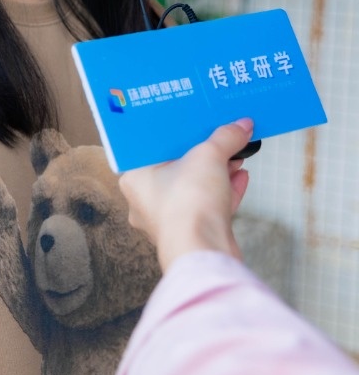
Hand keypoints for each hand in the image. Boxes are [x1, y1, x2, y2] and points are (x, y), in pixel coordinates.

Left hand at [118, 119, 253, 271]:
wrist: (205, 251)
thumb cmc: (189, 204)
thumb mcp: (208, 156)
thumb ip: (224, 137)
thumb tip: (241, 125)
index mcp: (134, 178)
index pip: (150, 148)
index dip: (172, 134)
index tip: (189, 123)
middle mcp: (145, 201)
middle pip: (174, 168)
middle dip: (201, 153)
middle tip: (217, 137)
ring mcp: (167, 220)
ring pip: (193, 189)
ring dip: (215, 172)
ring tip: (234, 155)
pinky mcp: (190, 234)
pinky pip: (206, 206)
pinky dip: (223, 191)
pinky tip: (240, 176)